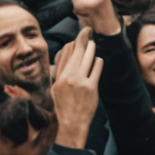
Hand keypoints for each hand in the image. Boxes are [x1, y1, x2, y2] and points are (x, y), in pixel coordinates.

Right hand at [48, 30, 102, 149]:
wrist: (71, 124)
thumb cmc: (64, 106)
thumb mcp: (56, 89)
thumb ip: (60, 73)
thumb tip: (65, 57)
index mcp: (58, 76)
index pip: (64, 53)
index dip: (72, 43)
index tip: (77, 38)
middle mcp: (68, 77)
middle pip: (76, 50)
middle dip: (83, 38)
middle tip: (88, 30)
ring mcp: (80, 82)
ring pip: (88, 56)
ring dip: (92, 48)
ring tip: (93, 44)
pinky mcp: (91, 87)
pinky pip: (97, 67)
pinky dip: (98, 62)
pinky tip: (98, 61)